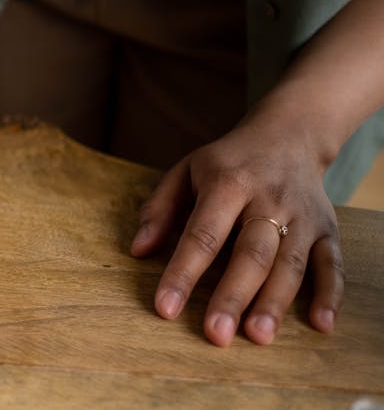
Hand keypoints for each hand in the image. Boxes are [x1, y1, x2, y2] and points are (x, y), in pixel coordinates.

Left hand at [129, 116, 343, 346]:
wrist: (290, 133)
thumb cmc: (228, 162)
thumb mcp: (186, 170)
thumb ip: (159, 208)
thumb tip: (137, 250)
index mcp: (228, 182)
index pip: (202, 234)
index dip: (183, 272)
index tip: (165, 308)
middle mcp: (269, 198)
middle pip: (251, 253)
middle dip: (232, 296)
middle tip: (215, 334)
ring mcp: (303, 215)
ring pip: (290, 263)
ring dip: (274, 302)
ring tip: (257, 337)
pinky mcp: (328, 228)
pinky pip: (332, 263)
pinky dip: (330, 295)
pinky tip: (320, 324)